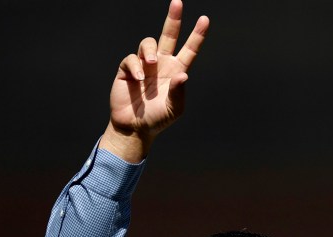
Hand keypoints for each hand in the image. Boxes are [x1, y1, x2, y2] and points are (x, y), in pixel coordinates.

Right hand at [101, 0, 208, 161]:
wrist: (134, 128)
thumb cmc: (158, 120)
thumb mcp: (174, 109)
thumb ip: (178, 92)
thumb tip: (183, 75)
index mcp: (176, 71)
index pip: (189, 50)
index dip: (197, 35)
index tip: (205, 19)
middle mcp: (161, 64)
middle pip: (169, 35)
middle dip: (173, 18)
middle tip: (178, 2)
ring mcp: (144, 65)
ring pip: (148, 43)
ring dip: (150, 50)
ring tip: (151, 64)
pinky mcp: (127, 69)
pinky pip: (131, 58)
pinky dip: (135, 66)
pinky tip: (138, 79)